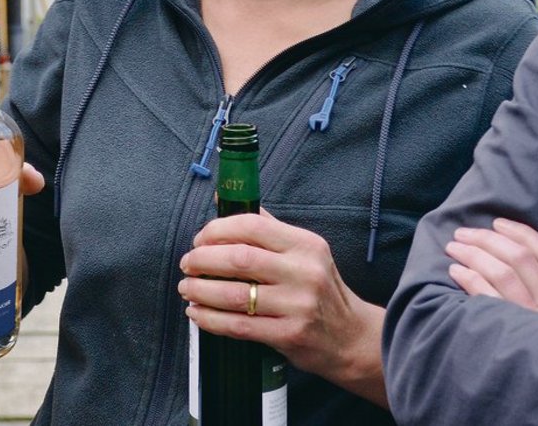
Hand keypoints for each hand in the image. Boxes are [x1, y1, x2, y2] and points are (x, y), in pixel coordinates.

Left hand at [177, 210, 386, 406]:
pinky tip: (197, 313)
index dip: (217, 230)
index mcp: (305, 244)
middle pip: (239, 258)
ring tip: (187, 288)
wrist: (350, 337)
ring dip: (200, 290)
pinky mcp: (289, 335)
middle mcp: (303, 271)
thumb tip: (223, 200)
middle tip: (188, 264)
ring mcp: (297, 305)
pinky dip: (210, 319)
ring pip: (233, 294)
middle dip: (203, 260)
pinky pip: (238, 325)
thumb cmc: (319, 289)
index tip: (200, 239)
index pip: (252, 226)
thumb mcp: (304, 252)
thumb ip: (266, 227)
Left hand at [444, 217, 537, 314]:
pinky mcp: (508, 334)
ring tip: (453, 247)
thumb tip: (506, 245)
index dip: (520, 233)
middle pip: (520, 259)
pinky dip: (469, 278)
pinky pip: (486, 298)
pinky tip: (455, 271)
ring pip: (501, 274)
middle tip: (463, 233)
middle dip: (488, 239)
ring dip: (473, 254)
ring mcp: (531, 321)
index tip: (497, 222)